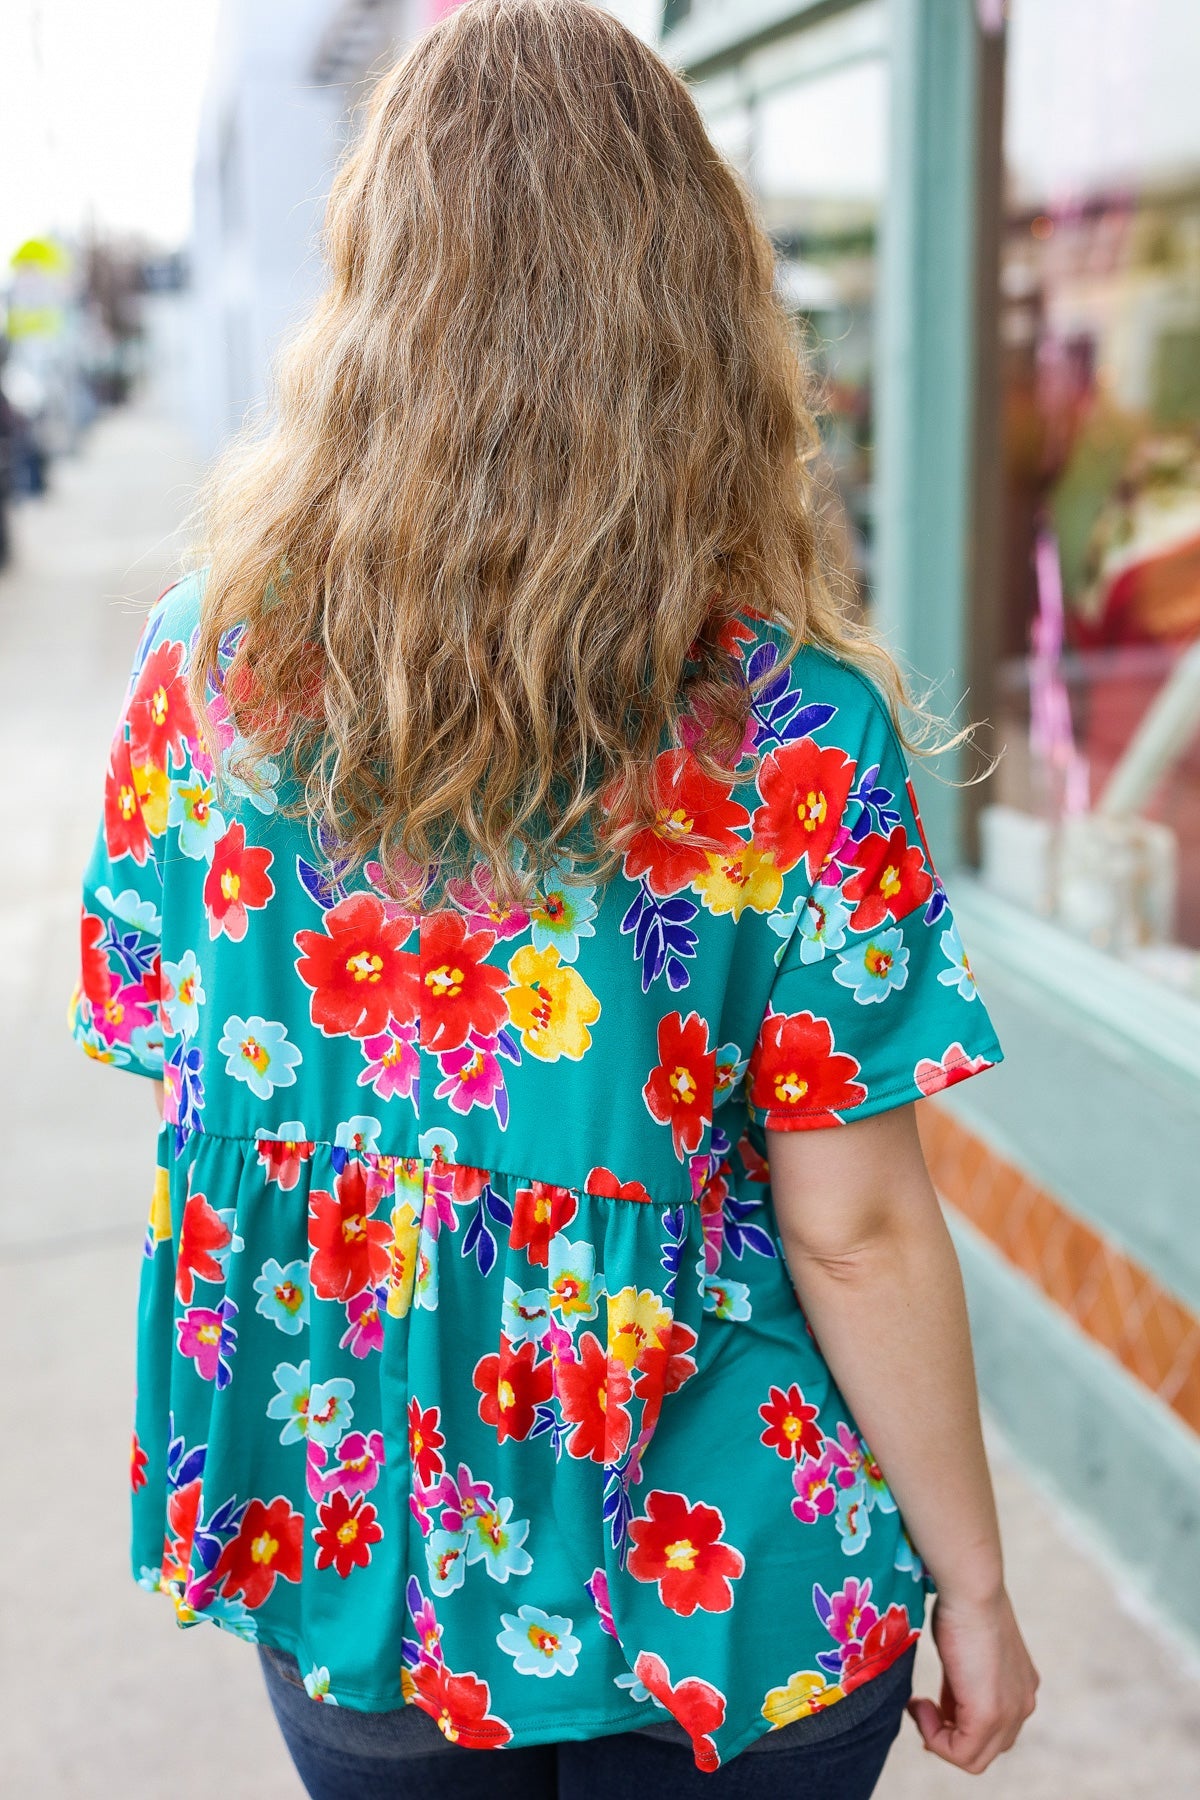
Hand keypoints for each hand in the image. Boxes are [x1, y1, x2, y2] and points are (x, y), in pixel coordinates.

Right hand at [907, 1587, 1038, 1773]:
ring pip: (975, 1759)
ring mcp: (1010, 1714)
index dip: (958, 1723)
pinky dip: (934, 1738)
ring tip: (919, 1706)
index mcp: (1021, 1687)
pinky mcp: (988, 1716)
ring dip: (939, 1740)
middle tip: (921, 1711)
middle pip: (986, 1748)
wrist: (972, 1589)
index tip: (930, 1703)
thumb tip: (944, 1707)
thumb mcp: (965, 1652)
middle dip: (949, 1736)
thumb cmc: (963, 1606)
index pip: (994, 1728)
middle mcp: (1023, 1704)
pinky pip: (961, 1754)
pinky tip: (919, 1705)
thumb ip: (962, 1683)